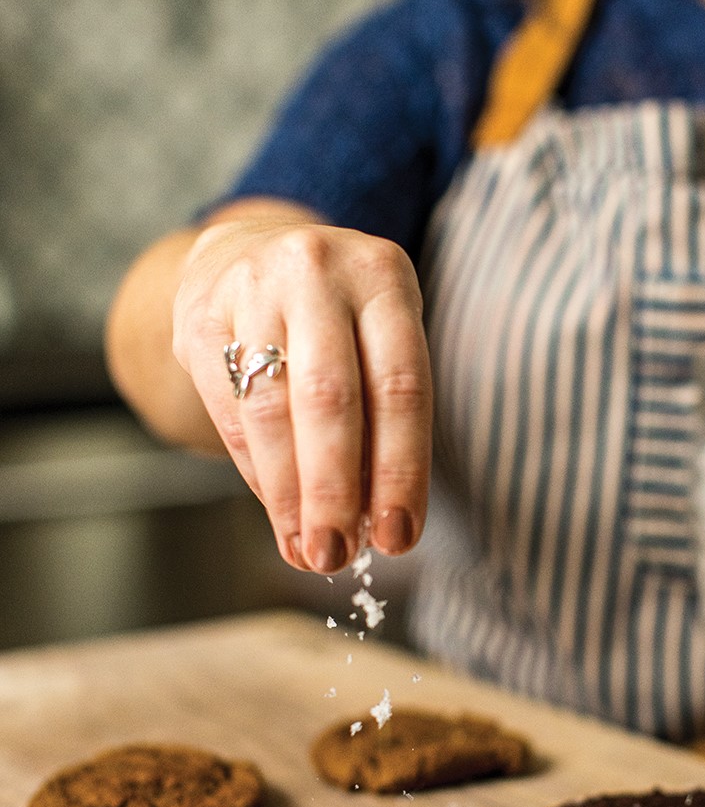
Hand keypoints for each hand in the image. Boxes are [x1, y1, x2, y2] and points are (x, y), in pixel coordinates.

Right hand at [172, 202, 431, 573]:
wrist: (250, 250)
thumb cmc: (339, 316)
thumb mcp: (379, 337)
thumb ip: (385, 413)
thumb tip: (380, 521)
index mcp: (384, 276)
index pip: (401, 386)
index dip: (401, 469)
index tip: (399, 536)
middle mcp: (318, 271)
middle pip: (330, 399)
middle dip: (336, 490)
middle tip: (338, 556)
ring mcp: (253, 287)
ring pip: (272, 409)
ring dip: (290, 493)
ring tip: (305, 550)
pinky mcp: (201, 316)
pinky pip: (231, 409)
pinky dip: (257, 470)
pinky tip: (277, 510)